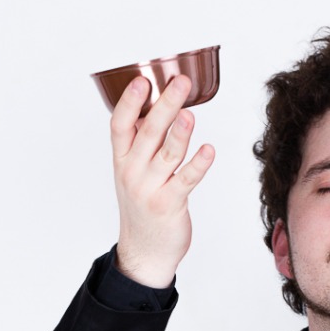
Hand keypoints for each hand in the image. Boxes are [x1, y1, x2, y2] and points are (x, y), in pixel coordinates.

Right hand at [110, 74, 214, 288]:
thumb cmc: (143, 206)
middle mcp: (133, 172)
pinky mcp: (170, 204)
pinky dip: (198, 165)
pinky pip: (186, 180)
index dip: (130, 101)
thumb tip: (158, 107)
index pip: (120, 125)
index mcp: (122, 159)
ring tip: (190, 112)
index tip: (142, 80)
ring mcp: (150, 189)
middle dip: (164, 105)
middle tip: (180, 83)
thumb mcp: (133, 172)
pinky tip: (208, 150)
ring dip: (180, 132)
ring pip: (168, 154)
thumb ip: (143, 143)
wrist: (145, 251)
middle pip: (148, 133)